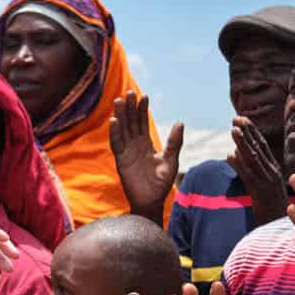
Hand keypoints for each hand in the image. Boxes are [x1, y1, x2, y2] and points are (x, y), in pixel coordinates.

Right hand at [110, 91, 182, 220]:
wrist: (151, 201)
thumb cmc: (161, 184)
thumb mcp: (171, 161)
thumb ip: (175, 143)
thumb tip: (180, 122)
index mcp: (146, 144)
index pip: (143, 122)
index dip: (143, 110)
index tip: (144, 96)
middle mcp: (135, 145)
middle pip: (131, 122)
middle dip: (130, 108)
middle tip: (129, 93)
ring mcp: (127, 152)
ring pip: (122, 130)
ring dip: (121, 116)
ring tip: (120, 101)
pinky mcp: (121, 160)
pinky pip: (116, 144)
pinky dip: (114, 133)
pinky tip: (114, 121)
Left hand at [229, 117, 285, 224]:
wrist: (280, 229)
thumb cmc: (270, 209)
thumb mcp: (261, 186)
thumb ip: (249, 168)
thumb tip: (233, 152)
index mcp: (273, 169)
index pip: (261, 146)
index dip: (251, 131)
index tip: (241, 118)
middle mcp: (272, 172)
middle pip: (258, 148)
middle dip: (248, 132)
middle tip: (236, 118)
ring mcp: (267, 182)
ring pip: (253, 159)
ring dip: (243, 144)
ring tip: (233, 130)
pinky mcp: (261, 193)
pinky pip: (248, 177)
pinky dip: (239, 165)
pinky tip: (229, 156)